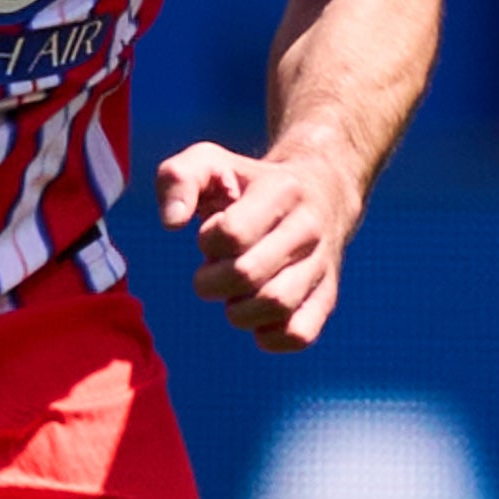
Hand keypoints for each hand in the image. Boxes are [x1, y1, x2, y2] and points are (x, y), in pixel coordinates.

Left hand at [158, 140, 362, 350]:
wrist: (320, 192)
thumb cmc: (250, 182)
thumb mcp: (211, 163)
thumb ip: (178, 179)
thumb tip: (171, 223)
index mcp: (281, 191)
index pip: (232, 233)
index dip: (208, 242)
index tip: (210, 237)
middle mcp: (308, 228)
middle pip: (247, 273)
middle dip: (212, 282)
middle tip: (212, 272)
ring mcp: (321, 264)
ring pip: (276, 305)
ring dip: (238, 311)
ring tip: (235, 296)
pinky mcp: (326, 296)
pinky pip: (300, 333)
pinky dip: (269, 336)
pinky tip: (257, 318)